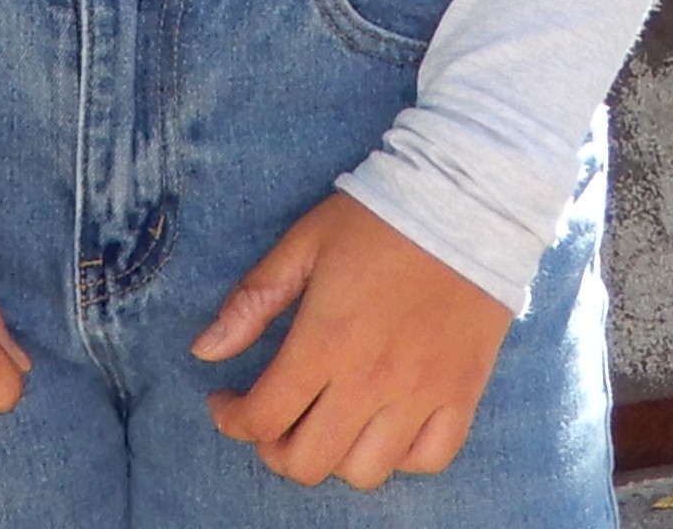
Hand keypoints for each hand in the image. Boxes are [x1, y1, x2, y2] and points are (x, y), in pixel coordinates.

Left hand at [193, 193, 507, 488]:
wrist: (467, 200)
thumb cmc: (378, 219)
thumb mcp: (303, 244)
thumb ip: (252, 301)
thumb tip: (204, 351)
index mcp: (325, 341)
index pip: (263, 418)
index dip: (231, 420)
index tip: (226, 402)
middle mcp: (372, 379)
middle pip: (308, 462)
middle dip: (273, 449)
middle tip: (271, 419)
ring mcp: (422, 393)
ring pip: (365, 472)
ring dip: (334, 457)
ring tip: (326, 423)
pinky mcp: (462, 394)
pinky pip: (428, 459)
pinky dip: (399, 457)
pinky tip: (382, 427)